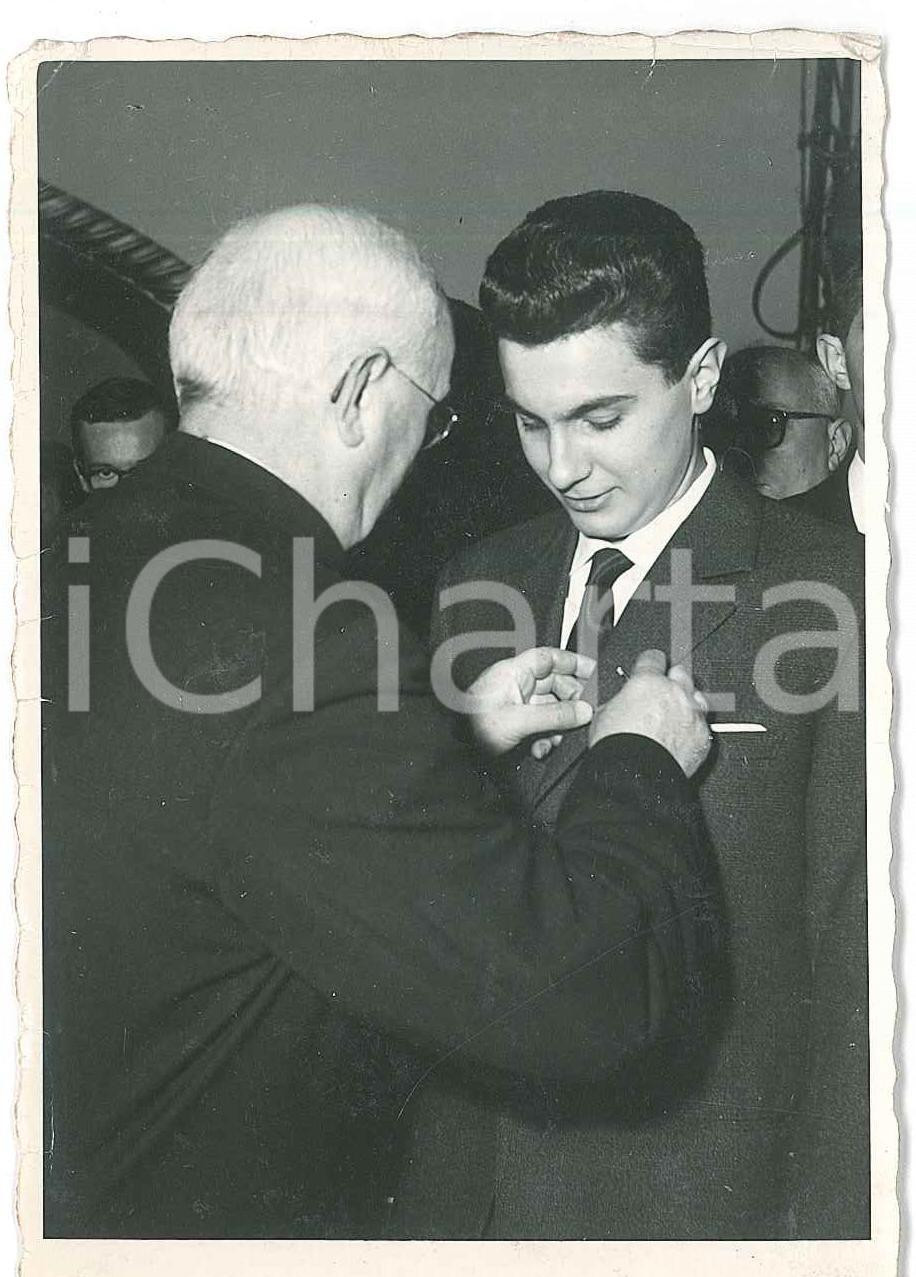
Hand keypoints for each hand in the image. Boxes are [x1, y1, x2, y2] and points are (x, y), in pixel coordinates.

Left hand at [468, 647, 594, 755]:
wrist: (454, 753)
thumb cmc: (475, 729)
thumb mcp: (519, 721)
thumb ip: (555, 716)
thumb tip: (584, 711)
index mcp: (513, 673)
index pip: (548, 658)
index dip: (572, 661)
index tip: (593, 671)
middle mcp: (515, 685)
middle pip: (553, 685)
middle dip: (570, 702)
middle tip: (583, 715)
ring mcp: (514, 705)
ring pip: (548, 708)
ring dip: (558, 725)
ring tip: (557, 741)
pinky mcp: (513, 724)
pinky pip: (538, 724)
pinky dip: (544, 737)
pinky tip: (541, 750)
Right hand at [589, 649, 711, 776]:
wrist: (636, 777)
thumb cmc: (618, 747)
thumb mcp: (603, 714)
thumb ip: (619, 700)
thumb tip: (620, 701)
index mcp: (648, 682)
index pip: (654, 658)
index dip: (650, 662)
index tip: (650, 666)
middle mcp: (675, 693)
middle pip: (681, 672)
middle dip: (672, 679)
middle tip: (662, 691)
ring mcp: (692, 714)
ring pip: (698, 697)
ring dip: (688, 702)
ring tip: (674, 715)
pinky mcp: (703, 737)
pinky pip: (702, 726)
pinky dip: (693, 729)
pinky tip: (680, 738)